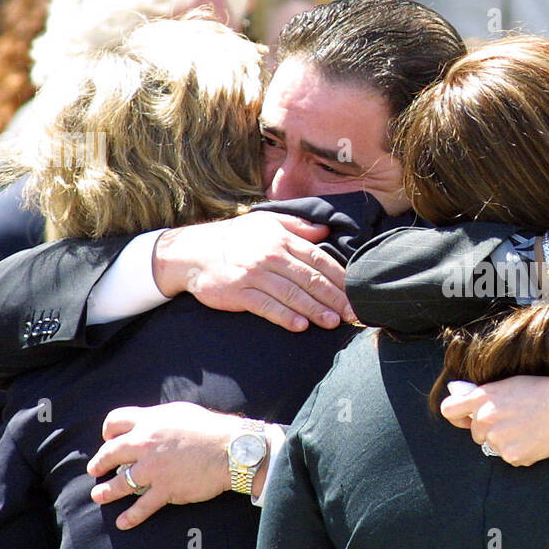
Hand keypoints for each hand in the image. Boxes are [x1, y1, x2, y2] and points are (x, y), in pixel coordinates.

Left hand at [88, 403, 263, 529]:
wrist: (232, 450)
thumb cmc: (211, 429)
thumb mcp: (181, 412)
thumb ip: (161, 418)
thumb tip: (151, 424)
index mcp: (150, 421)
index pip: (115, 422)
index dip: (108, 431)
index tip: (108, 439)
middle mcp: (146, 444)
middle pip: (110, 453)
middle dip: (100, 463)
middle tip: (95, 469)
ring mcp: (154, 468)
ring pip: (120, 482)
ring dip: (106, 491)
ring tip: (99, 495)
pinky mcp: (165, 489)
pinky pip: (142, 506)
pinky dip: (131, 516)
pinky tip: (123, 523)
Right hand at [153, 211, 353, 331]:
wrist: (192, 252)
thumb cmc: (234, 238)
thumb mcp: (266, 223)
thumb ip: (298, 227)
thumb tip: (326, 230)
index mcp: (282, 239)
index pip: (319, 259)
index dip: (340, 278)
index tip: (357, 292)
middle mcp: (271, 255)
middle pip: (311, 279)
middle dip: (336, 298)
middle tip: (354, 314)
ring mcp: (255, 274)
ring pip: (293, 295)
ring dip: (316, 310)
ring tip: (334, 322)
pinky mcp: (239, 292)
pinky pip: (267, 306)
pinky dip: (285, 316)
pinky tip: (301, 325)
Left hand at [440, 376, 548, 465]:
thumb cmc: (544, 392)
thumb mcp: (510, 384)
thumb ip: (486, 395)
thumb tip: (464, 400)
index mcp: (482, 398)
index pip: (449, 410)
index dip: (457, 416)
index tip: (464, 418)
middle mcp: (485, 419)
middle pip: (475, 433)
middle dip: (489, 430)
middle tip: (513, 421)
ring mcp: (498, 440)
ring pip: (493, 446)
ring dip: (505, 442)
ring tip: (528, 429)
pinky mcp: (512, 456)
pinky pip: (509, 457)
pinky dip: (519, 452)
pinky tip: (534, 439)